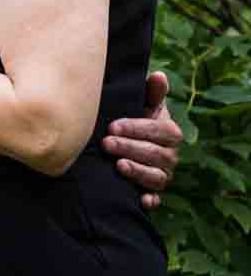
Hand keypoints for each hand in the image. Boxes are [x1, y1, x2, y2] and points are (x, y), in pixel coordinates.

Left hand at [102, 70, 181, 209]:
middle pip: (158, 154)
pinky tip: (140, 199)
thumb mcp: (140, 104)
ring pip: (157, 177)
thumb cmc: (130, 117)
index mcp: (169, 131)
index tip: (113, 126)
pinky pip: (155, 199)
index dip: (138, 129)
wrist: (120, 140)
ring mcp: (162, 174)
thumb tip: (158, 75)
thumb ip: (150, 92)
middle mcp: (170, 155)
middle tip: (106, 143)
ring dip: (138, 171)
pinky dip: (150, 200)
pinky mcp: (151, 191)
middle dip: (131, 148)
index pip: (161, 131)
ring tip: (118, 165)